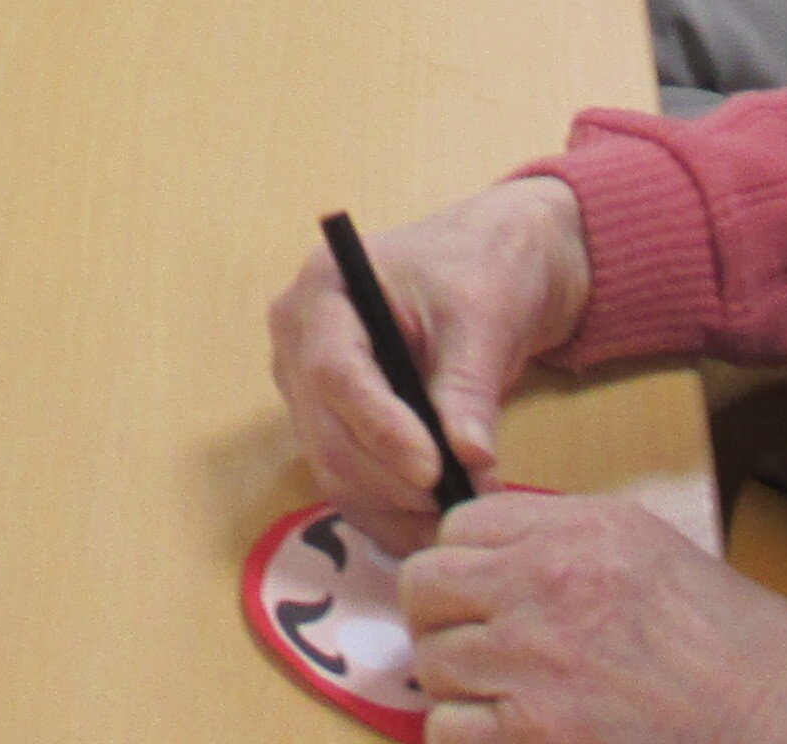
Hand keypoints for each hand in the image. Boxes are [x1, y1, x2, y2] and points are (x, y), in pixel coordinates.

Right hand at [265, 179, 592, 547]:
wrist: (487, 266)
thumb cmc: (480, 268)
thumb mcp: (483, 316)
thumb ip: (468, 386)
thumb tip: (468, 458)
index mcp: (325, 290)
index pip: (333, 371)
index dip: (379, 428)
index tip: (434, 470)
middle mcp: (299, 342)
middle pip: (327, 432)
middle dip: (394, 479)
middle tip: (467, 499)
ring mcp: (308, 389)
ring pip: (334, 470)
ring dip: (397, 505)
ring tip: (465, 510)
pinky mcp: (331, 427)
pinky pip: (350, 484)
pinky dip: (394, 513)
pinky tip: (440, 520)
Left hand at [402, 491, 786, 743]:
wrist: (771, 716)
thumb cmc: (719, 639)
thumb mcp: (641, 545)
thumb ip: (556, 536)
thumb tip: (481, 546)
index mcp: (575, 532)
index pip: (457, 526)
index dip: (463, 561)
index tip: (480, 588)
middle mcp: (546, 587)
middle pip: (426, 587)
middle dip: (442, 616)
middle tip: (477, 641)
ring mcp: (535, 664)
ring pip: (432, 661)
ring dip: (461, 680)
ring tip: (511, 692)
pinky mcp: (535, 733)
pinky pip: (447, 726)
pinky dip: (470, 733)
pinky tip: (513, 730)